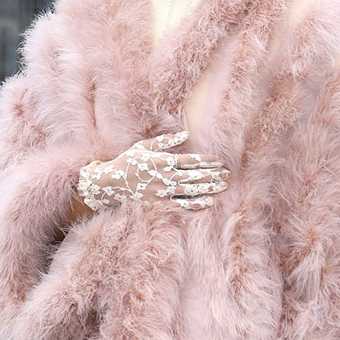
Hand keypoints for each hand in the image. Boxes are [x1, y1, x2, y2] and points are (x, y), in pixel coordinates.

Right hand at [76, 130, 229, 211]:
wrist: (111, 183)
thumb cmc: (128, 161)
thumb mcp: (144, 146)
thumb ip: (165, 141)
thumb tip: (185, 134)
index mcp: (161, 160)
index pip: (188, 160)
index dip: (205, 160)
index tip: (218, 160)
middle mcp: (163, 176)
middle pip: (193, 175)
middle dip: (212, 174)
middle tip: (227, 173)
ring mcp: (162, 191)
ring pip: (191, 190)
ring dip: (209, 188)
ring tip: (223, 185)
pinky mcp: (159, 203)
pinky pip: (181, 204)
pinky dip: (195, 204)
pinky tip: (208, 201)